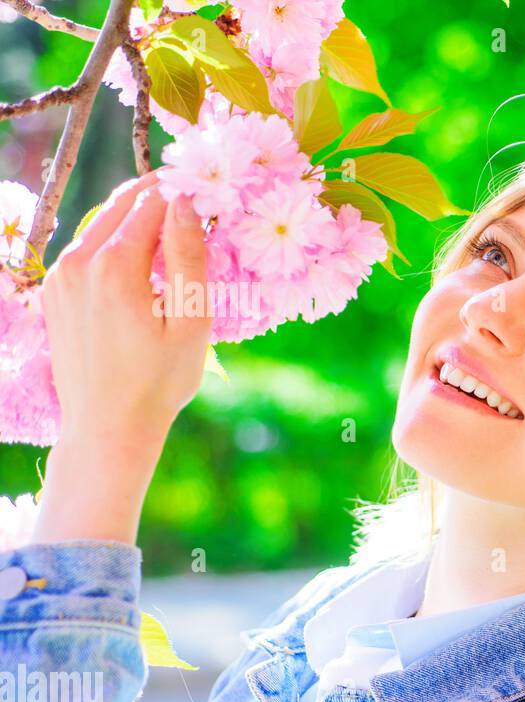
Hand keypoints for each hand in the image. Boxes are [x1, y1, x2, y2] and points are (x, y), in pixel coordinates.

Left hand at [30, 174, 210, 547]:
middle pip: (122, 205)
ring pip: (102, 224)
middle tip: (196, 199)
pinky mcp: (55, 292)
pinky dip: (115, 243)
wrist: (107, 428)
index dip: (185, 192)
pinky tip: (142, 262)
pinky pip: (87, 250)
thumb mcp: (191, 321)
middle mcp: (78, 261)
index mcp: (115, 265)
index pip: (153, 202)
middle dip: (159, 196)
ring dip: (137, 219)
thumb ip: (188, 256)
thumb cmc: (159, 381)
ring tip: (175, 228)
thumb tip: (185, 202)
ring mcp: (61, 276)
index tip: (211, 192)